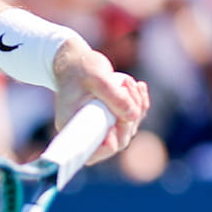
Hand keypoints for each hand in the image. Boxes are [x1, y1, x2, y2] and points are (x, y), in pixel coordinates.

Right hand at [51, 38, 149, 164]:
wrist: (76, 58)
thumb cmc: (80, 66)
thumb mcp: (96, 77)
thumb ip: (114, 96)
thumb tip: (133, 116)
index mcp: (73, 125)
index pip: (91, 152)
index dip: (107, 146)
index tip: (113, 127)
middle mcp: (86, 130)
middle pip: (117, 140)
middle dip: (129, 118)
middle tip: (128, 89)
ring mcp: (101, 124)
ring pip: (127, 128)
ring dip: (136, 106)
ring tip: (130, 83)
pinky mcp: (111, 116)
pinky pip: (131, 118)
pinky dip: (139, 104)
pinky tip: (139, 87)